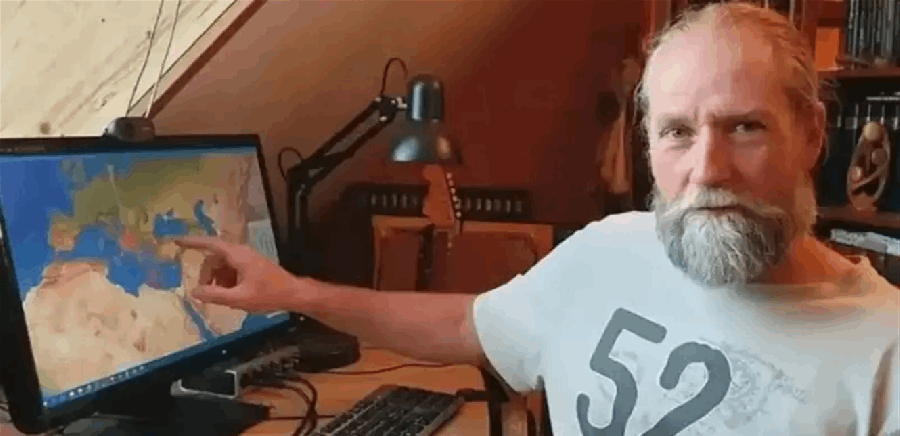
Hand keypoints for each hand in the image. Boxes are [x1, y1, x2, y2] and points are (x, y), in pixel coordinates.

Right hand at [173, 237, 300, 311]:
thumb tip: (194, 291)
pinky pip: (230, 270)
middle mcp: (240, 252)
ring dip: (217, 281)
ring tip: (225, 297)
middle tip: (206, 294)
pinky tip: (233, 295)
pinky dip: (226, 281)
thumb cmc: (268, 295)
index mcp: (237, 255)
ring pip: (221, 266)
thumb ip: (215, 295)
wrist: (293, 294)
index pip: (210, 244)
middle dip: (207, 275)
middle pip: (213, 259)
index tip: (175, 240)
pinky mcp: (250, 266)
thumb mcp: (239, 298)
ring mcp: (246, 259)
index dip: (192, 242)